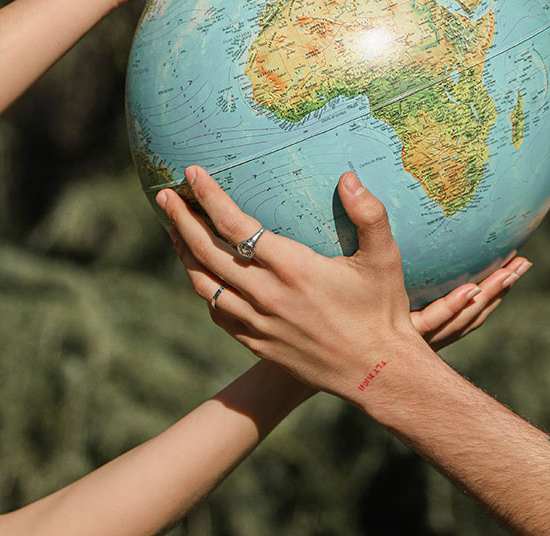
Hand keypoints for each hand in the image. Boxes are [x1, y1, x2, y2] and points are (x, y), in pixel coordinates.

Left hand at [157, 166, 527, 397]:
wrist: (378, 373)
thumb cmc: (383, 311)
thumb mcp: (384, 258)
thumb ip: (368, 214)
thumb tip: (347, 177)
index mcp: (291, 268)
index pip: (234, 225)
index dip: (208, 197)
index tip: (192, 175)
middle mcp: (266, 295)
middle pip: (206, 252)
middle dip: (181, 220)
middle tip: (165, 195)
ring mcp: (257, 323)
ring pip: (204, 284)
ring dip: (184, 254)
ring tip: (174, 230)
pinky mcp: (257, 343)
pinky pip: (218, 312)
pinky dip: (204, 288)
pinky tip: (202, 275)